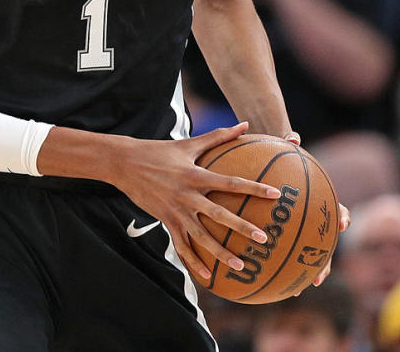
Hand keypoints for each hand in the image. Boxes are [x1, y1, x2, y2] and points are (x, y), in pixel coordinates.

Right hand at [110, 121, 281, 280]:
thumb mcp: (188, 144)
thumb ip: (218, 136)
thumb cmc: (158, 151)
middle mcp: (188, 195)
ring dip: (221, 252)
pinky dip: (194, 261)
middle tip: (264, 238)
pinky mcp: (166, 220)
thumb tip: (244, 125)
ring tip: (240, 265)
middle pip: (219, 214)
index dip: (254, 187)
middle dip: (242, 227)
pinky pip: (182, 245)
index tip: (275, 194)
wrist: (124, 164)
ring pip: (201, 236)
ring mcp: (176, 210)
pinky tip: (207, 275)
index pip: (230, 182)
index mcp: (196, 175)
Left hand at [283, 132, 349, 287]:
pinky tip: (264, 274)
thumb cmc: (280, 151)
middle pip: (324, 242)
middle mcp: (313, 216)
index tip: (341, 224)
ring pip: (306, 252)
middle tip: (320, 276)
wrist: (274, 156)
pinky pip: (282, 248)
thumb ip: (287, 142)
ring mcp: (300, 225)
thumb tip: (292, 136)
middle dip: (323, 260)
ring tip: (297, 288)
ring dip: (304, 270)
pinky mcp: (283, 229)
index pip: (336, 208)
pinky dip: (276, 261)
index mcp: (319, 198)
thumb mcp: (282, 145)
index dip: (341, 216)